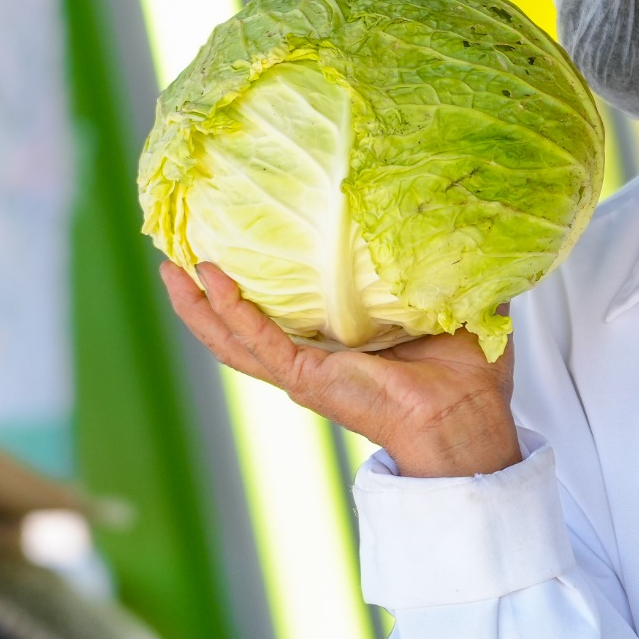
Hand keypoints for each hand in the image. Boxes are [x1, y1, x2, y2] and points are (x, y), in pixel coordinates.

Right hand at [159, 263, 522, 478]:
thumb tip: (458, 218)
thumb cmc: (468, 378)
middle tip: (174, 252)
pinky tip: (212, 280)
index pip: (283, 314)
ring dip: (197, 305)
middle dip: (202, 295)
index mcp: (340, 348)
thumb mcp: (452, 306)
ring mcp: (305, 373)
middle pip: (237, 329)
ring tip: (169, 268)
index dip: (252, 286)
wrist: (469, 420)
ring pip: (231, 339)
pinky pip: (259, 342)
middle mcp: (313, 362)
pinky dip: (233, 311)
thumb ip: (443, 267)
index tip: (230, 244)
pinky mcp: (308, 380)